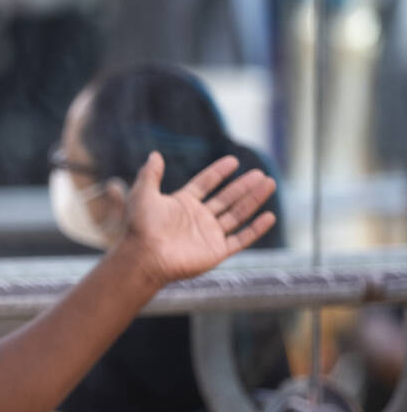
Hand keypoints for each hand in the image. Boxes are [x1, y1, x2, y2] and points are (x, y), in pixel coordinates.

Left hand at [122, 152, 276, 285]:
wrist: (145, 256)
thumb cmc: (141, 227)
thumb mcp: (143, 194)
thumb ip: (151, 174)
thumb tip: (154, 154)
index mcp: (182, 204)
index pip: (205, 184)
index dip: (218, 173)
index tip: (233, 161)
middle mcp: (197, 219)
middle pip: (226, 198)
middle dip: (243, 186)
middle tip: (260, 174)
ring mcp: (208, 235)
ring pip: (237, 214)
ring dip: (253, 200)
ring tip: (269, 183)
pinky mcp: (216, 252)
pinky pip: (241, 239)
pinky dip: (256, 229)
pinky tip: (270, 215)